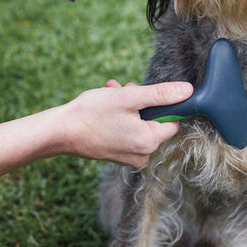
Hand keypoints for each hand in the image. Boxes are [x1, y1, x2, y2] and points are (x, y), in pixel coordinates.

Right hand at [0, 81, 192, 175]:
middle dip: (143, 102)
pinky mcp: (117, 155)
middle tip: (126, 89)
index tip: (146, 93)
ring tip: (113, 92)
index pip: (173, 121)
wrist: (59, 132)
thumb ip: (161, 94)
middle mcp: (142, 155)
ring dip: (130, 106)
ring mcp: (129, 157)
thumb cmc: (92, 114)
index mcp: (149, 142)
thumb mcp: (130, 97)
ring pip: (140, 125)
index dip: (164, 104)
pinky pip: (128, 133)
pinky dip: (122, 118)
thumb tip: (188, 90)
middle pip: (155, 122)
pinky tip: (108, 104)